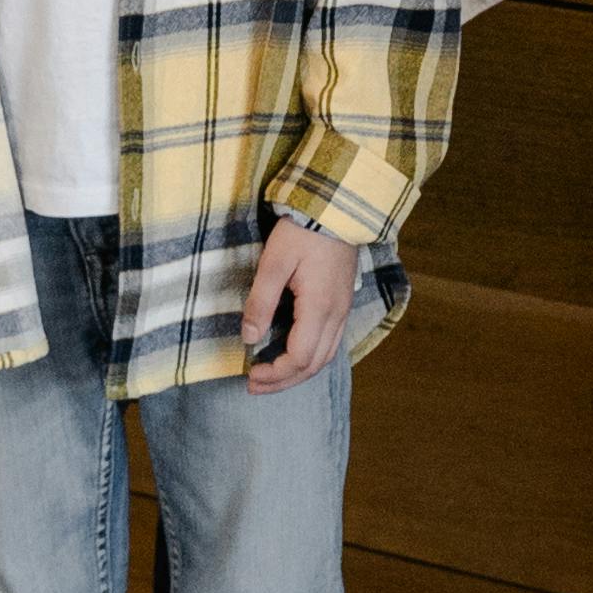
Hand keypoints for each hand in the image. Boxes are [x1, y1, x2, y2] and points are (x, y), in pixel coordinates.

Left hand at [240, 215, 357, 390]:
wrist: (338, 207)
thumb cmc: (303, 231)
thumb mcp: (274, 262)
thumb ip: (261, 302)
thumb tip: (249, 338)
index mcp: (319, 308)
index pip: (299, 358)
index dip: (274, 373)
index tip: (249, 373)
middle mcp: (336, 315)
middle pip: (314, 365)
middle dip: (283, 381)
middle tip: (254, 386)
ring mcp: (343, 310)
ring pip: (325, 357)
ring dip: (298, 373)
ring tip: (271, 378)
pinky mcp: (342, 303)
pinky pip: (331, 343)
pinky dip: (310, 358)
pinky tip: (293, 356)